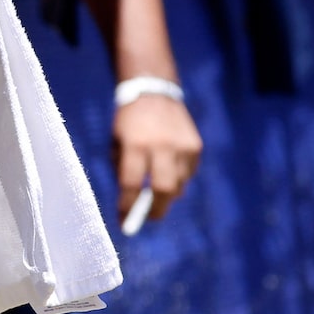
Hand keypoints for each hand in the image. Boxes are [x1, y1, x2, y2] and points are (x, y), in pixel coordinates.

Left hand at [113, 93, 200, 225]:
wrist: (153, 91)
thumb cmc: (129, 121)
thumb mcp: (117, 142)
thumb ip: (123, 169)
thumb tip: (133, 203)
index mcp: (135, 143)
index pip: (132, 183)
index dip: (127, 205)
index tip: (123, 221)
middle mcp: (162, 145)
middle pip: (163, 190)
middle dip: (155, 210)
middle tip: (147, 219)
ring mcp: (182, 146)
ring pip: (179, 185)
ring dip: (167, 194)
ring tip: (156, 191)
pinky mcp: (196, 146)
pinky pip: (188, 174)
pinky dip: (177, 178)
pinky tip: (168, 170)